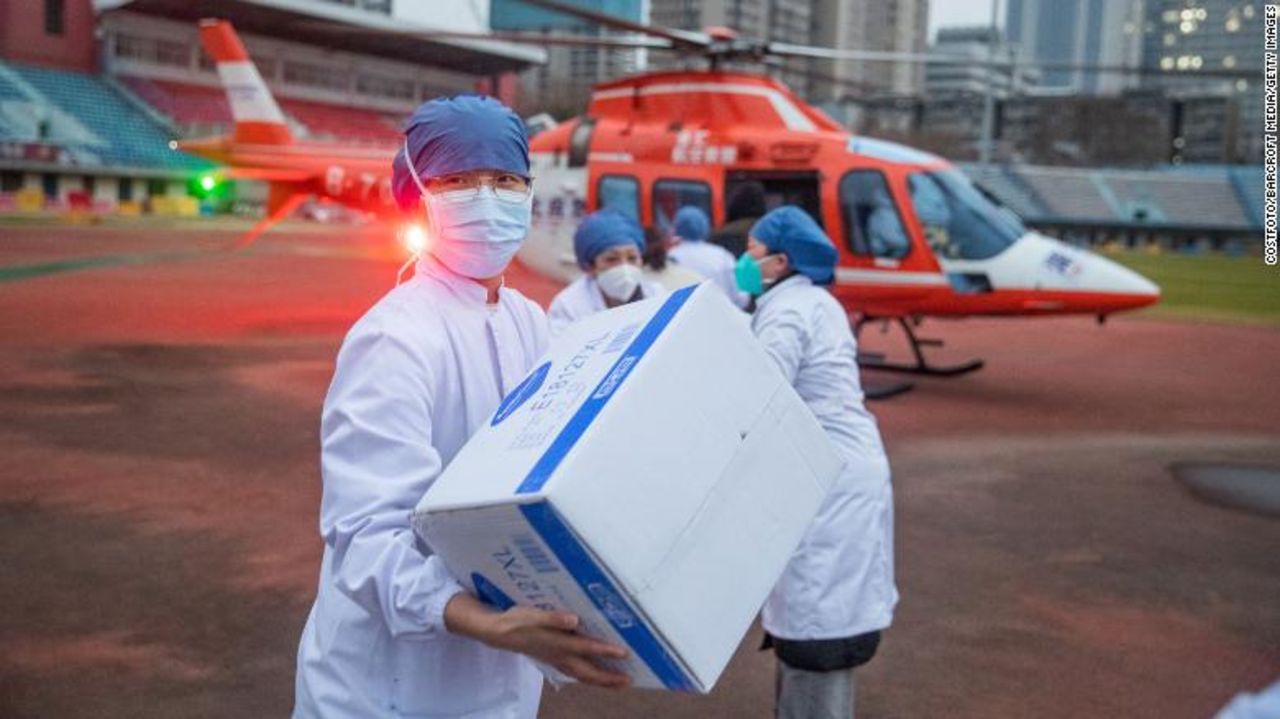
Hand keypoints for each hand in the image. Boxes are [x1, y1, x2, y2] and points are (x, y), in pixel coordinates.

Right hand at [444, 594, 631, 688]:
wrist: (498, 632)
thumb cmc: (517, 621)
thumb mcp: (532, 615)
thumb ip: (552, 618)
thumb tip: (573, 620)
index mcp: (557, 643)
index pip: (586, 648)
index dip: (605, 650)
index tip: (624, 652)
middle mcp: (559, 655)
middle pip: (587, 672)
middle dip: (608, 678)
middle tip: (628, 681)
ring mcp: (556, 660)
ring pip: (582, 675)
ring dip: (601, 680)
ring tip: (619, 682)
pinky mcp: (553, 660)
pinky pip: (575, 672)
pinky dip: (589, 675)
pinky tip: (596, 673)